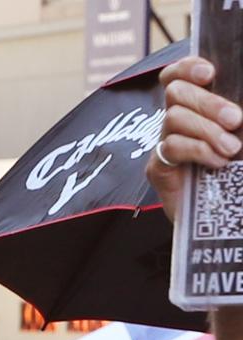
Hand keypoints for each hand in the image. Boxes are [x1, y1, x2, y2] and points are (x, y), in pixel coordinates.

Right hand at [148, 57, 242, 220]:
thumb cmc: (239, 175)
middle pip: (175, 93)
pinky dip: (197, 150)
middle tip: (236, 120)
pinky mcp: (159, 168)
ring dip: (207, 131)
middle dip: (208, 103)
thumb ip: (239, 117)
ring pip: (173, 118)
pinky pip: (170, 146)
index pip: (178, 76)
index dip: (186, 67)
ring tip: (231, 150)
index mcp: (199, 107)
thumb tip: (240, 108)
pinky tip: (216, 161)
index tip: (208, 73)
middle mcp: (179, 121)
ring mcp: (166, 144)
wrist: (229, 218)